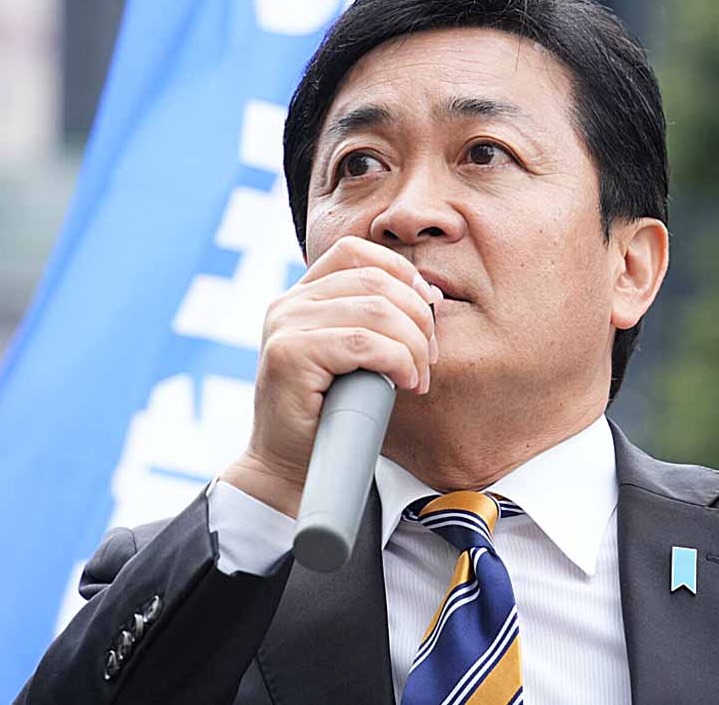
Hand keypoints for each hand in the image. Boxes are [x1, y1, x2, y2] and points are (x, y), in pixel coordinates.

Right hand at [218, 236, 441, 516]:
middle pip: (376, 281)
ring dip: (412, 345)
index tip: (428, 310)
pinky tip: (404, 382)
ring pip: (376, 310)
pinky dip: (397, 360)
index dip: (402, 272)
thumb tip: (432, 295)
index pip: (356, 252)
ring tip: (416, 377)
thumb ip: (380, 321)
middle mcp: (289, 303)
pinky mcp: (290, 354)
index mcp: (303, 296)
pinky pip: (363, 343)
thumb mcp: (357, 357)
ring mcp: (285, 326)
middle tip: (429, 360)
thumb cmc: (331, 415)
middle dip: (418, 318)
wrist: (290, 467)